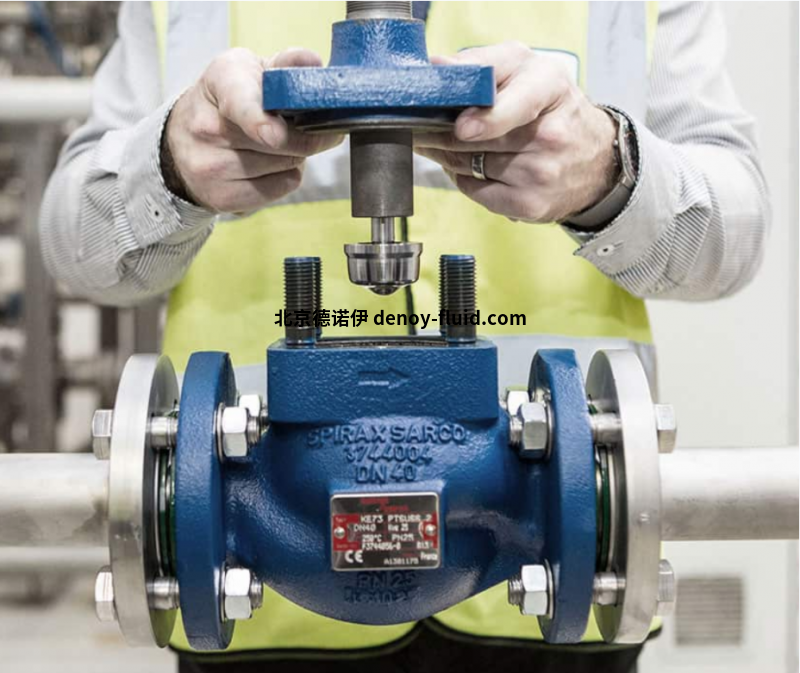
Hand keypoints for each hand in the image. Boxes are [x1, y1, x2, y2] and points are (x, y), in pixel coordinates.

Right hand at [163, 48, 341, 213]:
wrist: (182, 138)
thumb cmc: (230, 97)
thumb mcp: (251, 69)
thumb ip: (286, 64)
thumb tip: (311, 62)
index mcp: (221, 81)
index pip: (241, 104)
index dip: (260, 121)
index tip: (274, 134)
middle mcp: (208, 126)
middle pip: (283, 141)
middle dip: (304, 134)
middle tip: (299, 126)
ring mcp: (210, 166)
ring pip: (287, 166)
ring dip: (294, 156)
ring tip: (273, 145)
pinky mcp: (221, 197)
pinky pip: (280, 189)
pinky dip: (285, 178)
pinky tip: (267, 166)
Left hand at [414, 42, 618, 224]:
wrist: (596, 161)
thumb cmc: (554, 110)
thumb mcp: (530, 70)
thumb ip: (484, 65)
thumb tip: (438, 69)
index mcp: (549, 86)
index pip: (509, 102)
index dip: (479, 116)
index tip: (459, 123)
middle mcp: (549, 132)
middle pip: (471, 136)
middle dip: (438, 131)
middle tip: (419, 126)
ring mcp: (541, 172)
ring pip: (467, 164)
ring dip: (446, 155)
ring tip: (446, 144)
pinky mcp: (530, 204)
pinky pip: (474, 190)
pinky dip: (464, 179)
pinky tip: (471, 168)